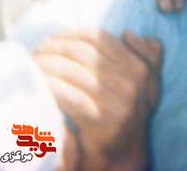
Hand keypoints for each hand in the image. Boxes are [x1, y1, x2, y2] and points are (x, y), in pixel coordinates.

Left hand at [34, 30, 162, 170]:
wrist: (124, 153)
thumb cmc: (133, 114)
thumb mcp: (150, 83)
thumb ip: (149, 56)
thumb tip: (128, 34)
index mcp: (140, 69)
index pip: (101, 39)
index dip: (74, 34)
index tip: (56, 37)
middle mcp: (131, 82)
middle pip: (82, 52)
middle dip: (56, 47)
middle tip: (40, 49)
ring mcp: (115, 100)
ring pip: (72, 71)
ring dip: (48, 64)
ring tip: (36, 63)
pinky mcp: (97, 118)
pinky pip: (66, 94)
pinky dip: (49, 85)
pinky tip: (41, 82)